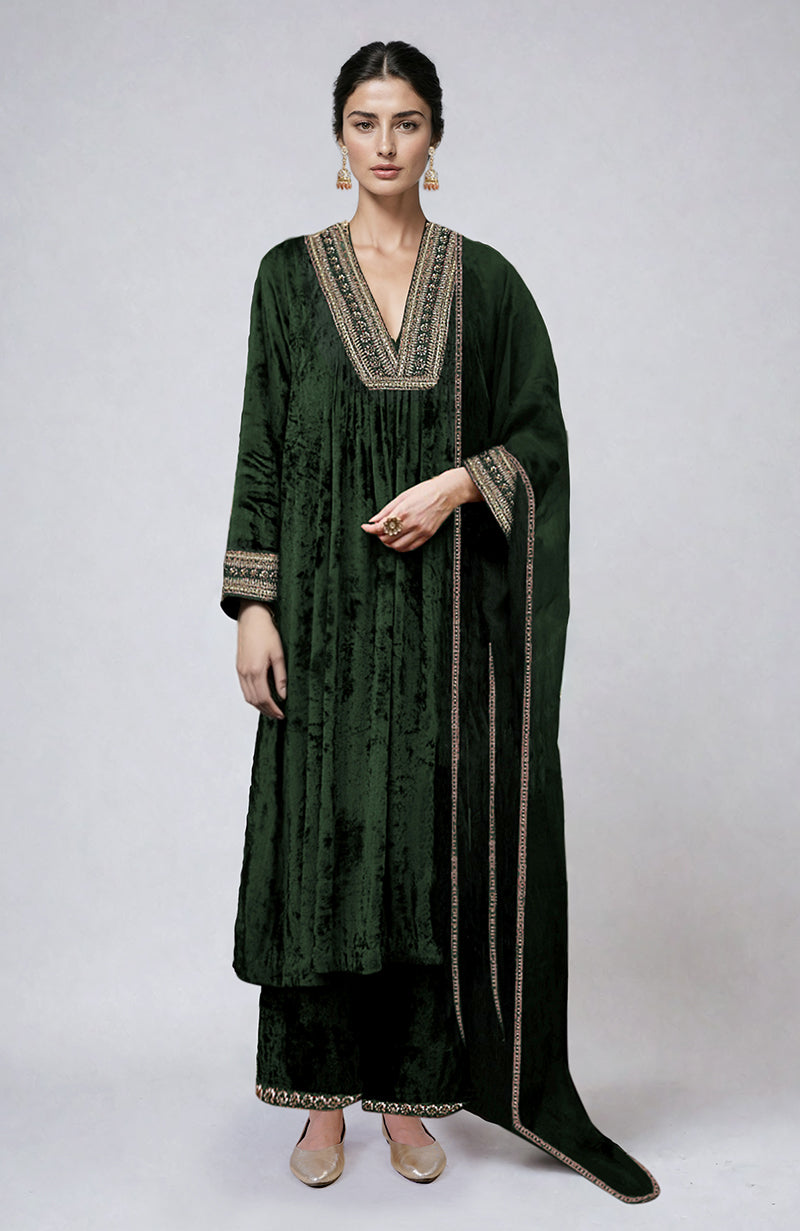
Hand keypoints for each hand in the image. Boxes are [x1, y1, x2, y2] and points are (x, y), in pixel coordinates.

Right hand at [236, 601, 285, 718]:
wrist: (252, 618)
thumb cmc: (267, 633)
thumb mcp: (278, 655)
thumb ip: (281, 677)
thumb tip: (283, 696)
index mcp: (256, 671)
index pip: (264, 698)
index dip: (273, 709)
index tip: (282, 715)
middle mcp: (245, 673)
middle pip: (254, 701)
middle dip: (266, 711)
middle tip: (278, 715)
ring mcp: (240, 671)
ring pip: (248, 696)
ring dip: (259, 706)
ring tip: (271, 709)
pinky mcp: (239, 667)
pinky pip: (244, 688)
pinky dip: (252, 697)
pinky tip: (261, 697)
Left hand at [360, 467, 479, 551]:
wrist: (446, 493)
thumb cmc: (424, 491)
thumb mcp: (402, 496)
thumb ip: (386, 510)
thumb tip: (373, 521)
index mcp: (403, 512)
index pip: (380, 527)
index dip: (370, 529)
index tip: (365, 527)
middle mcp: (412, 524)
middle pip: (387, 539)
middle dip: (379, 535)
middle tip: (378, 529)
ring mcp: (420, 531)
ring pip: (397, 546)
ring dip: (389, 543)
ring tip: (388, 535)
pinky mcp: (427, 535)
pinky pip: (410, 547)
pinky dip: (401, 546)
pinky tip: (399, 539)